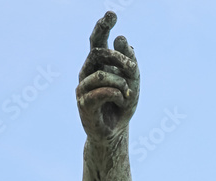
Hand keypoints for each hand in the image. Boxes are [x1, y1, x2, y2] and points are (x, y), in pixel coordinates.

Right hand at [76, 12, 139, 142]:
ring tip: (127, 95)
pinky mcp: (83, 103)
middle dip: (119, 58)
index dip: (102, 26)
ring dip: (121, 83)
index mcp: (98, 64)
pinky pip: (102, 91)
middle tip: (133, 70)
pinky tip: (121, 100)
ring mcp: (82, 87)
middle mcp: (86, 72)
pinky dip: (117, 94)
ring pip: (102, 74)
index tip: (112, 14)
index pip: (97, 41)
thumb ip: (130, 63)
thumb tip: (122, 39)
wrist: (115, 132)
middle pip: (98, 52)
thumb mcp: (133, 83)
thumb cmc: (122, 105)